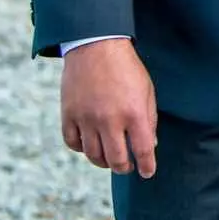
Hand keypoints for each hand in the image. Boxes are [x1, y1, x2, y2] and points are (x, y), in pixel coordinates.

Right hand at [62, 39, 158, 177]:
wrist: (96, 46)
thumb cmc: (126, 68)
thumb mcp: (146, 91)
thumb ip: (149, 120)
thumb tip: (149, 146)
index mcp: (134, 113)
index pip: (142, 150)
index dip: (146, 166)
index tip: (147, 173)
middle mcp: (109, 119)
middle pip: (116, 160)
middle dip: (124, 168)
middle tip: (127, 167)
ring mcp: (86, 118)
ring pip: (93, 155)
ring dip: (103, 162)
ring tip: (110, 159)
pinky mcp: (68, 115)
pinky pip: (73, 143)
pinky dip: (82, 149)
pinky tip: (91, 146)